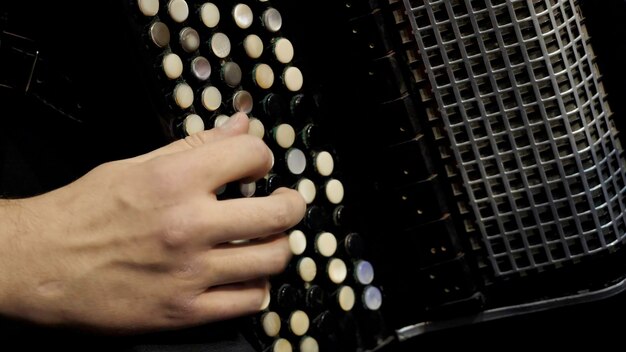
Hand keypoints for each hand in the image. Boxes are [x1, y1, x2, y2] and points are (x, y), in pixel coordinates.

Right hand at [0, 113, 304, 333]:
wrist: (41, 264)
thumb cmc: (83, 213)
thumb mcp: (137, 165)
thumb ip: (197, 145)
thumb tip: (241, 125)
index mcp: (175, 181)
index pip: (253, 154)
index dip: (263, 154)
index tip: (259, 163)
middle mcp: (188, 225)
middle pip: (280, 213)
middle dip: (292, 202)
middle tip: (286, 202)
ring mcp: (190, 272)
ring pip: (273, 258)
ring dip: (279, 245)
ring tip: (267, 239)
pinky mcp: (185, 310)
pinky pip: (250, 301)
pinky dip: (258, 286)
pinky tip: (246, 274)